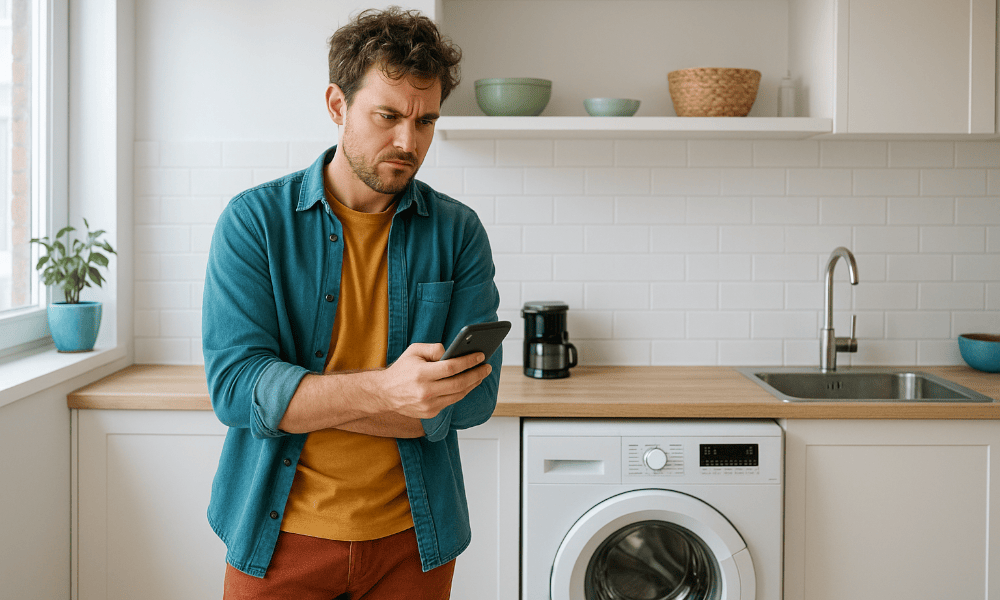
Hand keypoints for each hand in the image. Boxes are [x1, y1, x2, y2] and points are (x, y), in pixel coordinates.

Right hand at [369, 343, 491, 419]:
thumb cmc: (402, 369)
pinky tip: (468, 384)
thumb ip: (434, 348)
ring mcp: (428, 405)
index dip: (468, 361)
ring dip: (473, 384)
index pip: (451, 367)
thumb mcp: (414, 351)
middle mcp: (425, 391)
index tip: (480, 355)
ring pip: (458, 395)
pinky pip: (451, 401)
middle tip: (487, 367)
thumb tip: (452, 352)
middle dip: (477, 374)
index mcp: (421, 374)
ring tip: (480, 375)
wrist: (385, 393)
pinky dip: (461, 392)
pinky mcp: (430, 413)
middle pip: (459, 383)